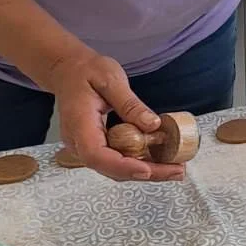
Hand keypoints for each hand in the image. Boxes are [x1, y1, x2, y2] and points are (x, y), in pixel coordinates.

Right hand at [45, 50, 182, 181]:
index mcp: (78, 125)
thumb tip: (152, 125)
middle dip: (145, 173)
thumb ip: (130, 104)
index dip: (123, 166)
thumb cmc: (86, 72)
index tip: (148, 170)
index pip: (97, 155)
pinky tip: (160, 159)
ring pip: (115, 168)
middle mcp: (78, 142)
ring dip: (145, 170)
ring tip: (174, 168)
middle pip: (110, 168)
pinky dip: (138, 161)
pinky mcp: (96, 145)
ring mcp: (85, 146)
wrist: (68, 71)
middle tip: (177, 171)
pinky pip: (117, 159)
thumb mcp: (111, 79)